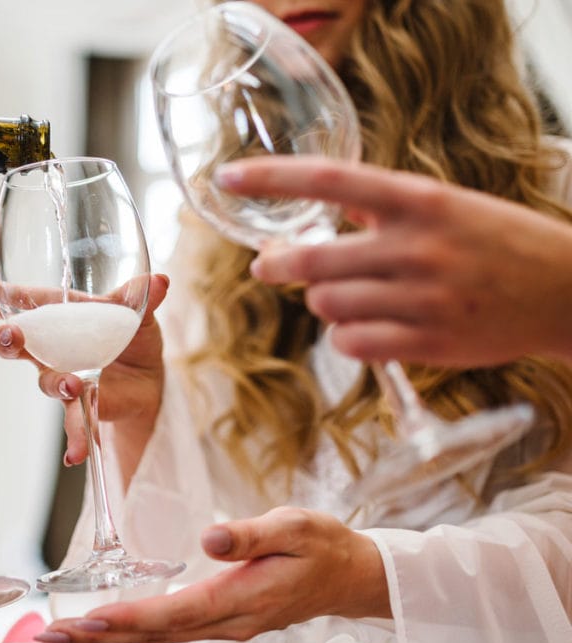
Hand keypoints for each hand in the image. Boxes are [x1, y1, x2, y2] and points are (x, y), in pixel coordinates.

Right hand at [0, 275, 168, 474]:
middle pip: (20, 343)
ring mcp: (63, 378)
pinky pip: (74, 422)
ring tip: (73, 384)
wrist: (148, 379)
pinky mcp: (81, 405)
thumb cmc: (130, 336)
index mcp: (62, 316)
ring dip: (57, 382)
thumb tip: (161, 280)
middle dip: (10, 340)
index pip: (29, 304)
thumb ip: (141, 296)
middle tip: (10, 336)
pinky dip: (76, 438)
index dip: (3, 298)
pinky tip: (75, 454)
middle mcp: (52, 347)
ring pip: (48, 381)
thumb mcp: (137, 313)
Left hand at [34, 507, 387, 642]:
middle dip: (102, 635)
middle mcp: (230, 620)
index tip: (87, 622)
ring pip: (162, 634)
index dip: (129, 618)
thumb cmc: (321, 544)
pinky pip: (175, 629)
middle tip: (51, 638)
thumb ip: (249, 533)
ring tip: (68, 634)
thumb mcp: (292, 525)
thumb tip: (209, 538)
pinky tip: (113, 625)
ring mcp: (229, 624)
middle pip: (157, 631)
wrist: (350, 574)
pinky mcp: (227, 618)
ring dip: (113, 634)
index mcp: (242, 596)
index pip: (174, 612)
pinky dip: (138, 628)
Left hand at [218, 156, 571, 365]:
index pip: (328, 180)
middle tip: (269, 265)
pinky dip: (346, 338)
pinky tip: (366, 328)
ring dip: (321, 304)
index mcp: (418, 200)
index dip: (269, 178)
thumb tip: (317, 215)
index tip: (226, 177)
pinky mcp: (429, 342)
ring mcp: (423, 298)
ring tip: (345, 298)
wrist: (564, 289)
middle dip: (279, 265)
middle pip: (311, 261)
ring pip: (326, 306)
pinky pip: (350, 344)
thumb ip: (381, 208)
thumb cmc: (493, 241)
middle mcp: (417, 246)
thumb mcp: (443, 206)